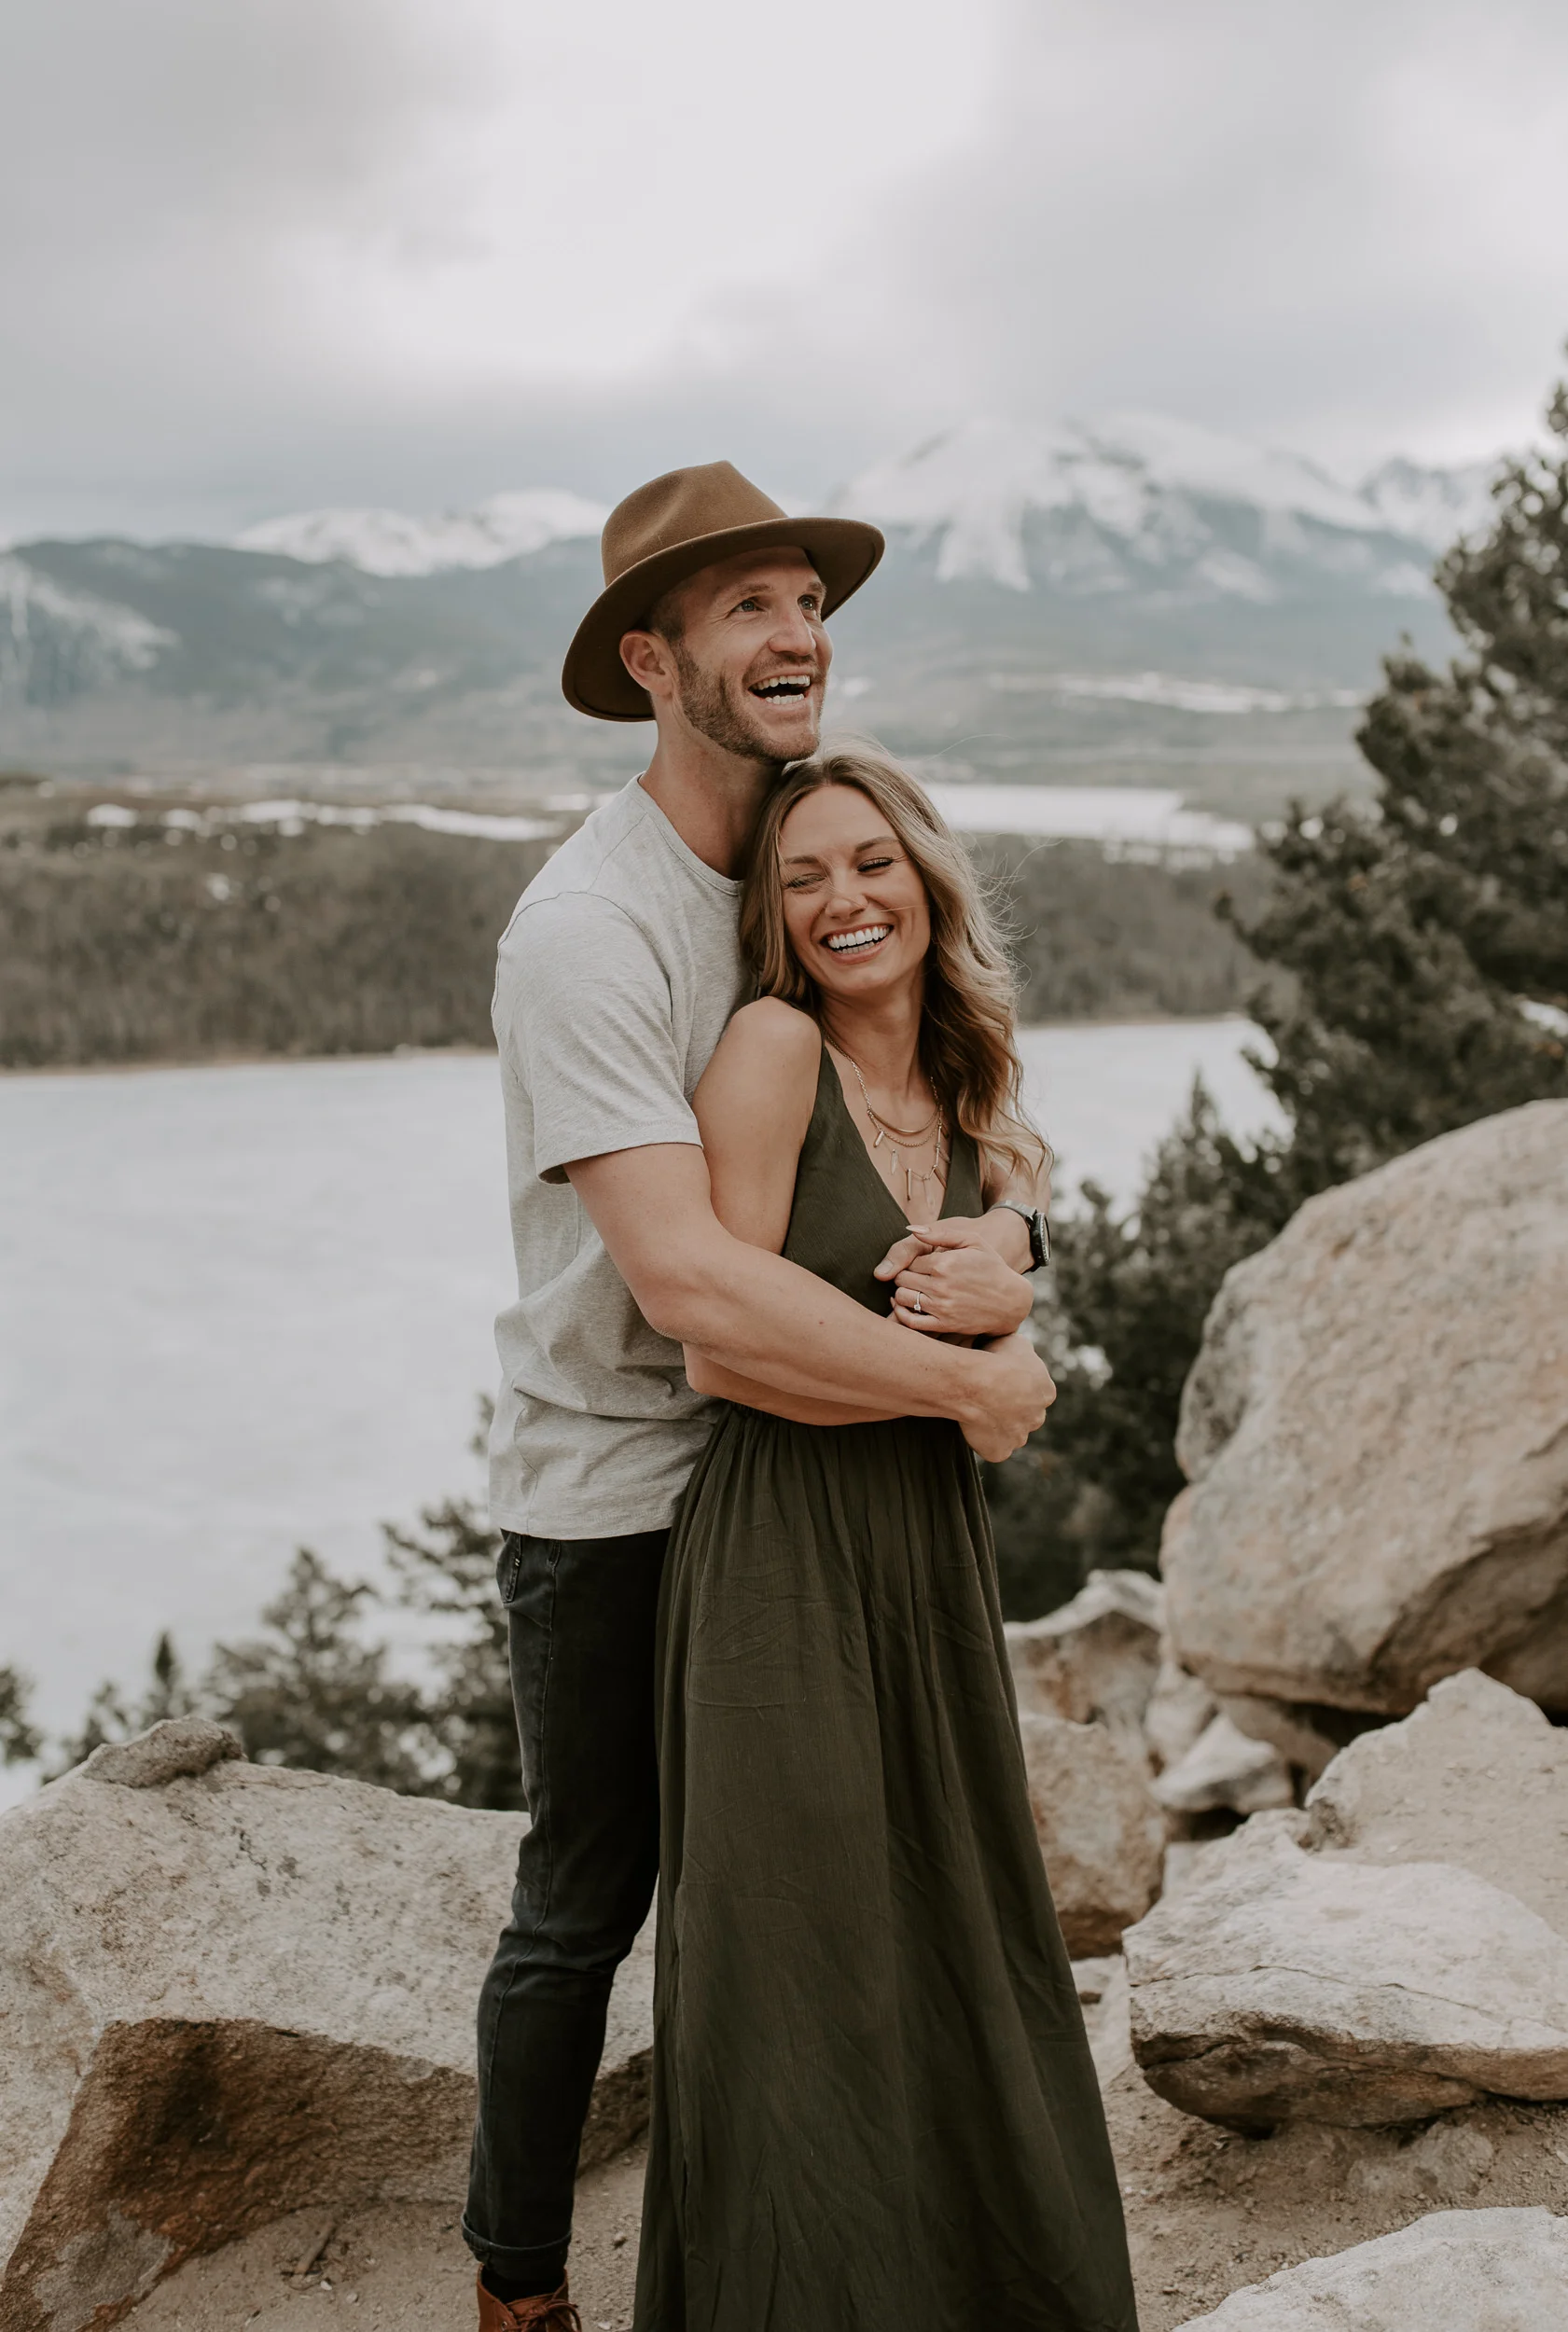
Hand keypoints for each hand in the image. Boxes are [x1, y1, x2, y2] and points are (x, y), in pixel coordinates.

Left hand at [876, 1220, 1032, 1338]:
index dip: (912, 1261)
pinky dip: (901, 1313)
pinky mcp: (944, 1324)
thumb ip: (940, 1234)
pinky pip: (911, 1321)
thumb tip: (911, 1229)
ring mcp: (942, 1307)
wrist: (1010, 1300)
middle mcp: (941, 1285)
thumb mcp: (972, 1241)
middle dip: (904, 1275)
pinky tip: (905, 1306)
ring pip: (903, 1297)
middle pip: (902, 1278)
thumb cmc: (991, 1267)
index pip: (909, 1261)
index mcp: (944, 1263)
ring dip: (902, 1292)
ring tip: (913, 1289)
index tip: (920, 1264)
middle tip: (914, 1276)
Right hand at [958, 1331, 1055, 1461]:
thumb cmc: (994, 1358)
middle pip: (1025, 1416)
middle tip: (988, 1397)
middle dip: (1012, 1409)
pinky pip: (994, 1449)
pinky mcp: (1000, 1452)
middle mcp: (1038, 1418)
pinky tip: (974, 1426)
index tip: (999, 1380)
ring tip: (979, 1411)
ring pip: (1011, 1434)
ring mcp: (1019, 1437)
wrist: (974, 1383)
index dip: (1016, 1386)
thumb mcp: (1016, 1341)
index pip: (1035, 1392)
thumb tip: (1023, 1353)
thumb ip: (1025, 1351)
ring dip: (1000, 1426)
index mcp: (1047, 1391)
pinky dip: (985, 1441)